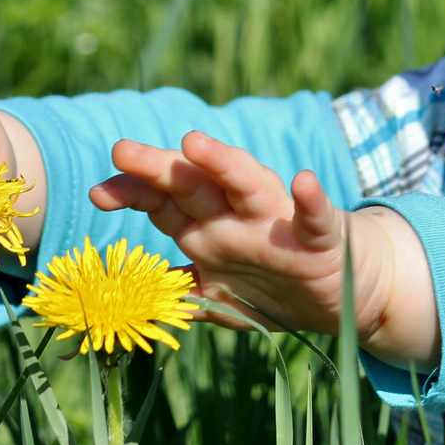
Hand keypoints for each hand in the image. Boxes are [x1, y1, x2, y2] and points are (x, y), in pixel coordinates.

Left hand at [91, 131, 438, 367]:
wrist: (346, 292)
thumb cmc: (277, 285)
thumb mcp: (220, 295)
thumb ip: (180, 291)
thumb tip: (124, 301)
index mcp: (210, 229)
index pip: (164, 202)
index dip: (133, 193)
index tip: (98, 192)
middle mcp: (238, 217)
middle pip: (195, 185)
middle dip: (159, 167)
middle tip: (122, 150)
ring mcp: (279, 223)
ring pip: (249, 186)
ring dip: (224, 163)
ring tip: (196, 143)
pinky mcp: (320, 239)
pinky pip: (315, 219)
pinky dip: (311, 201)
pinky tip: (304, 182)